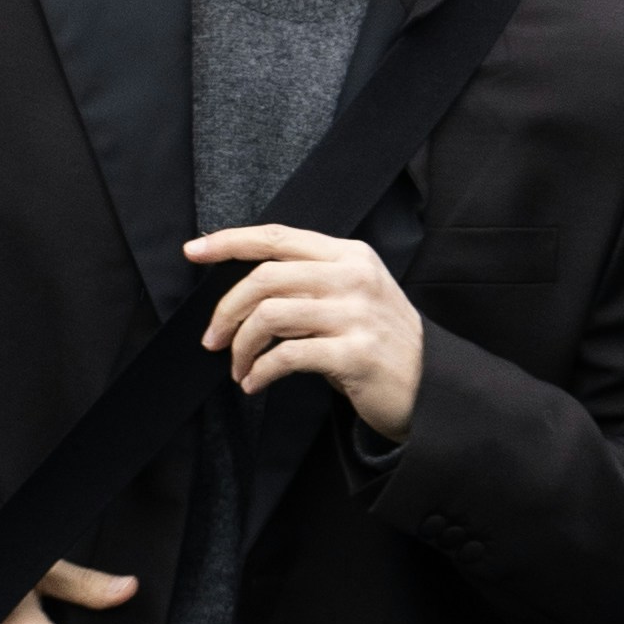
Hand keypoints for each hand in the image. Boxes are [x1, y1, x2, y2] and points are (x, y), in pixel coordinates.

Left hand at [186, 224, 425, 443]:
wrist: (431, 386)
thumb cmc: (380, 341)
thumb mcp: (353, 294)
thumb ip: (310, 281)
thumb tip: (245, 288)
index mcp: (349, 255)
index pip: (278, 237)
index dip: (229, 241)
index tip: (192, 250)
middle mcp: (353, 278)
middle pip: (265, 278)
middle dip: (226, 310)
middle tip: (211, 339)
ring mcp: (355, 315)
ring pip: (270, 316)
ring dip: (241, 347)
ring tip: (238, 368)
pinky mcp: (354, 354)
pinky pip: (287, 357)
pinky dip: (260, 372)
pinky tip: (254, 383)